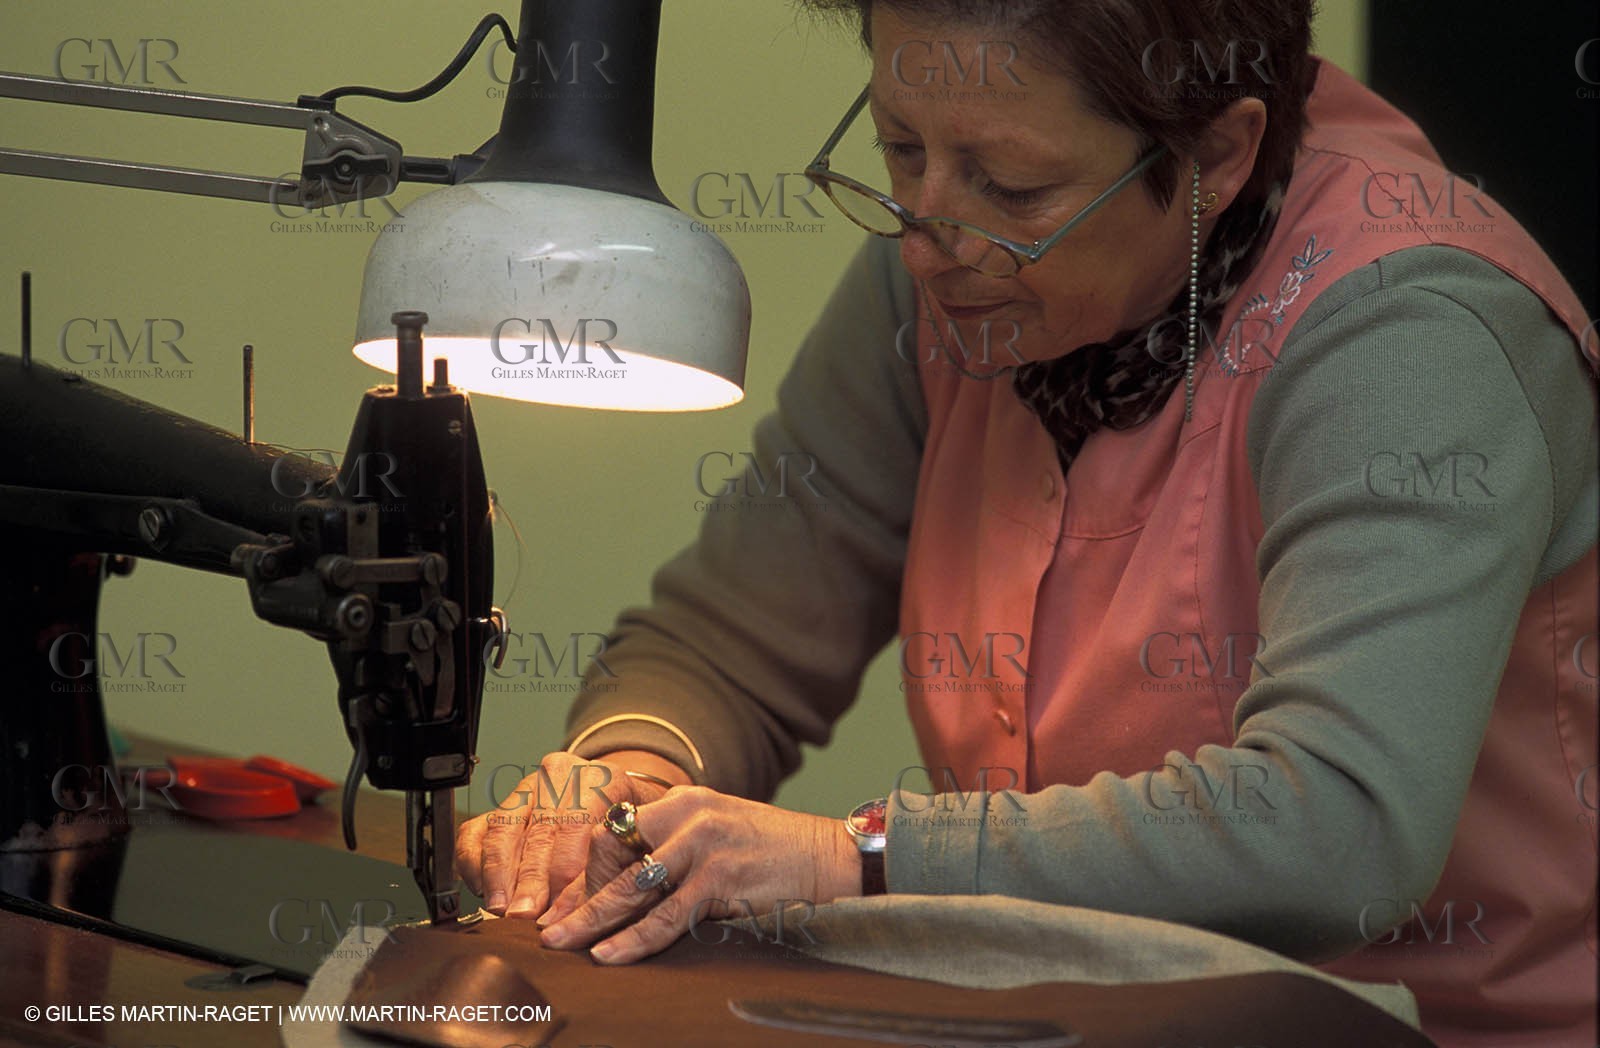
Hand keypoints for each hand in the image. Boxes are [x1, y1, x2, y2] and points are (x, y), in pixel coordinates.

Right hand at [454, 750, 685, 918]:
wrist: (620, 801)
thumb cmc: (635, 830)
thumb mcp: (643, 840)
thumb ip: (622, 865)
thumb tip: (597, 909)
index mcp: (602, 778)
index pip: (577, 824)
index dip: (566, 870)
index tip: (560, 907)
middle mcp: (560, 776)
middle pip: (539, 830)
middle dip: (530, 879)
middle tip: (524, 915)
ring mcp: (526, 788)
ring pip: (503, 828)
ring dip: (499, 873)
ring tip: (500, 907)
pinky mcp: (500, 805)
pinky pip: (476, 831)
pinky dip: (474, 862)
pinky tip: (483, 890)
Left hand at [538, 786, 860, 963]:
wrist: (829, 857)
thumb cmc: (772, 851)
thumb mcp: (718, 831)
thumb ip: (675, 846)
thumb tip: (626, 883)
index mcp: (683, 799)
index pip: (615, 829)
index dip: (585, 868)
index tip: (563, 898)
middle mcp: (687, 813)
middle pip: (613, 853)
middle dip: (577, 893)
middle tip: (547, 924)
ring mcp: (703, 844)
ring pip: (631, 886)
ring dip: (592, 918)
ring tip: (564, 941)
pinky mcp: (720, 877)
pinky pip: (666, 916)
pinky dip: (634, 940)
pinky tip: (609, 954)